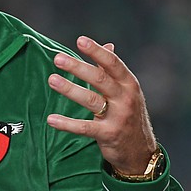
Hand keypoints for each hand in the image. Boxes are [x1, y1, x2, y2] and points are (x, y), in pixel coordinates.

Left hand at [46, 36, 156, 174]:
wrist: (140, 151)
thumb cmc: (129, 115)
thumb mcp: (127, 91)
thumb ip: (113, 70)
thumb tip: (108, 45)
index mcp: (129, 84)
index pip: (113, 64)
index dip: (96, 52)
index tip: (80, 40)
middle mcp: (125, 98)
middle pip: (100, 79)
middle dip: (78, 67)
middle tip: (58, 59)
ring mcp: (118, 117)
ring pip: (91, 100)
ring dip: (70, 89)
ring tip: (52, 80)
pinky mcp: (108, 135)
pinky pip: (85, 128)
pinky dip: (67, 124)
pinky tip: (51, 119)